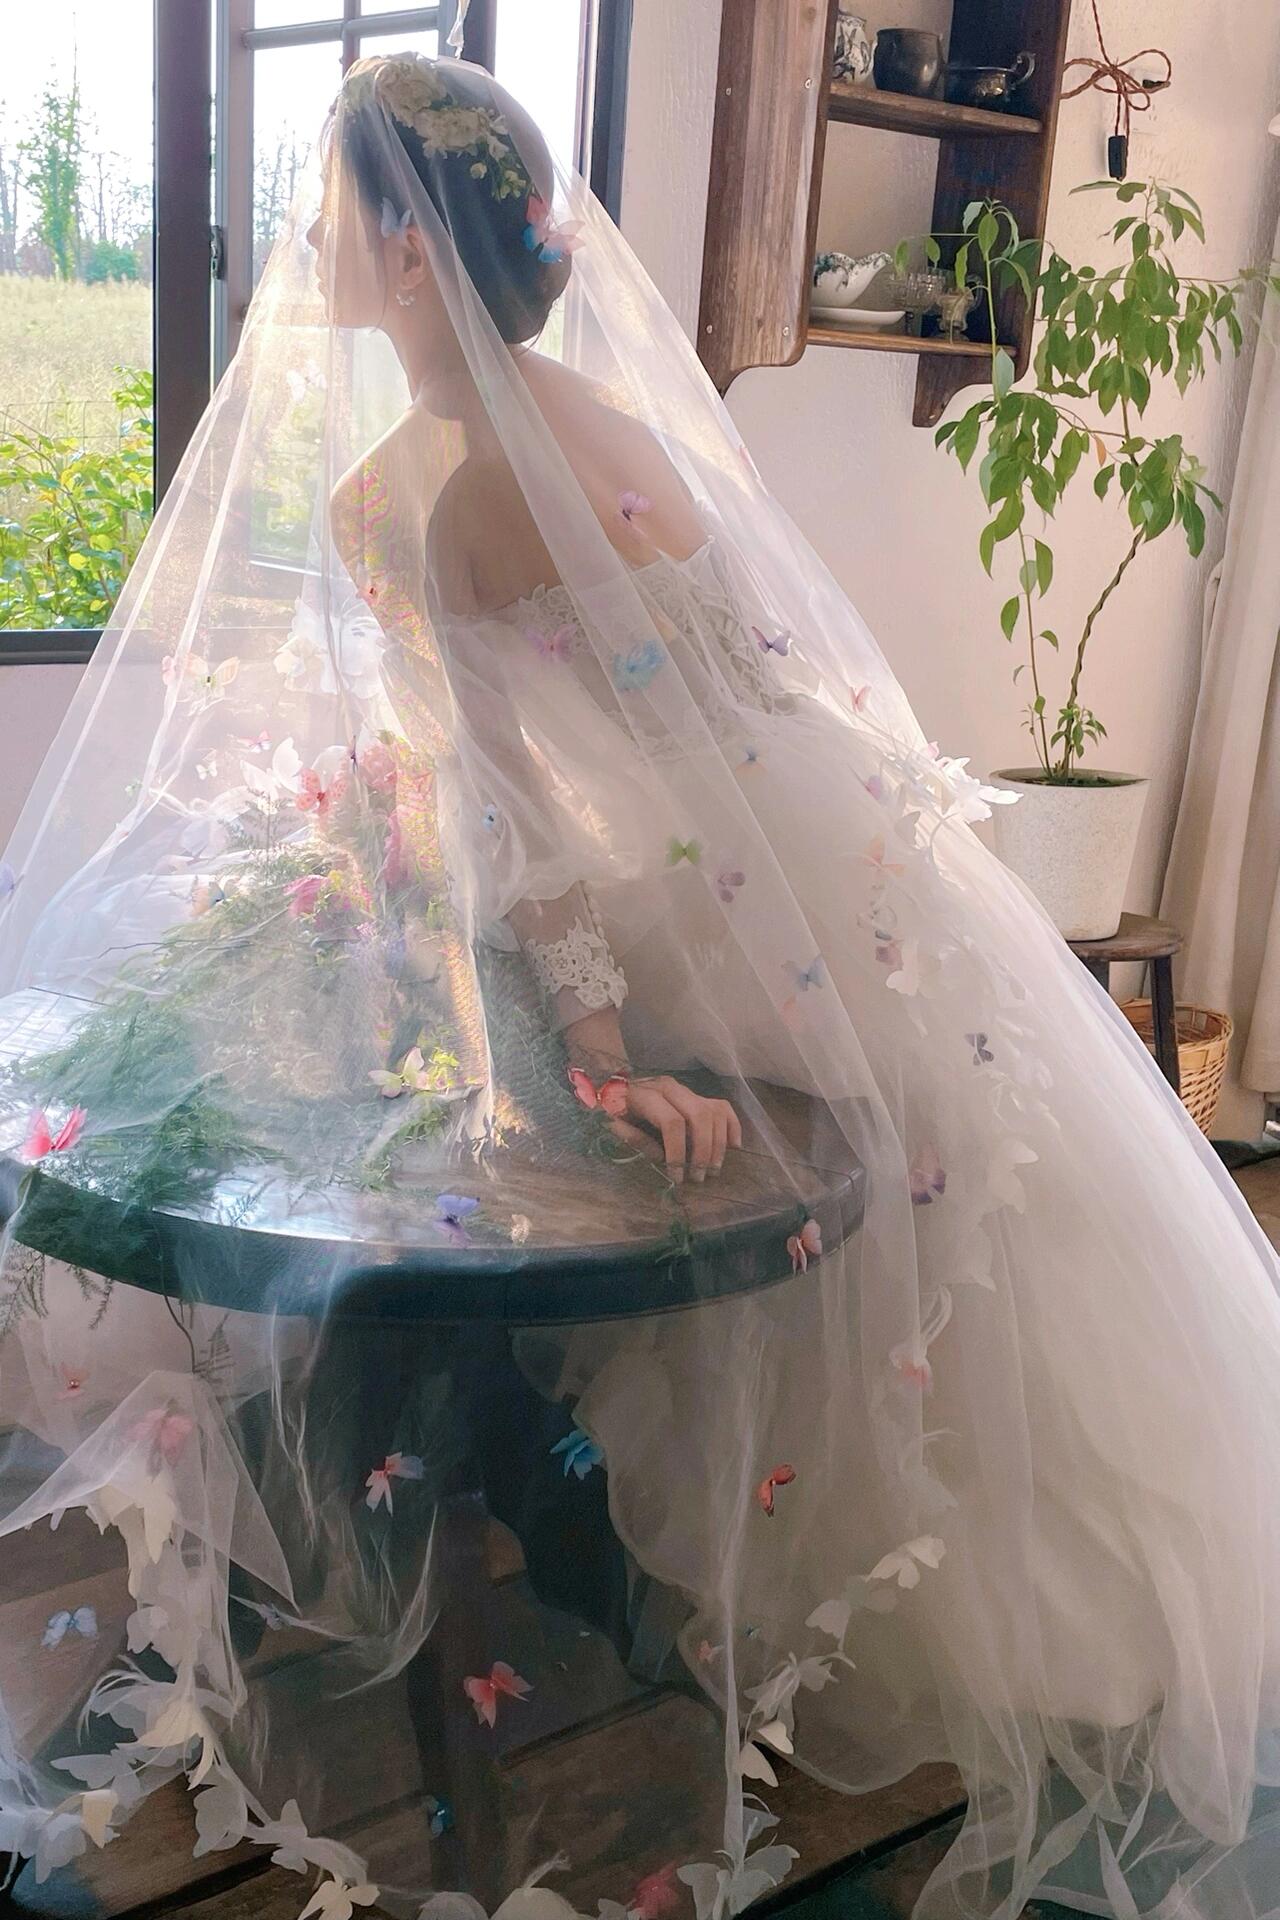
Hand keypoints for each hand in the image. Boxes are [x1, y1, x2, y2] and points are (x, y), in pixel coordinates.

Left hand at [612, 1074, 742, 1182]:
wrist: (609, 1086)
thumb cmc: (608, 1108)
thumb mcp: (609, 1123)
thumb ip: (633, 1139)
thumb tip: (662, 1157)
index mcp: (647, 1094)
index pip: (672, 1122)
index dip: (677, 1151)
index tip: (677, 1176)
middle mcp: (671, 1088)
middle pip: (699, 1116)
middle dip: (703, 1149)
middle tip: (700, 1176)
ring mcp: (686, 1090)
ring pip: (713, 1112)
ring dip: (718, 1143)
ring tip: (713, 1169)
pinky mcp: (696, 1095)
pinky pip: (722, 1107)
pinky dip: (731, 1125)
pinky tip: (734, 1146)